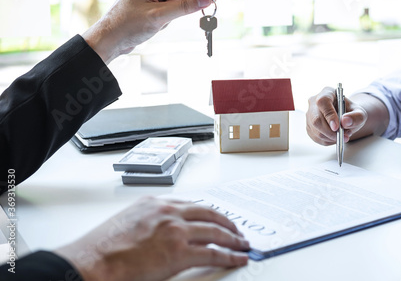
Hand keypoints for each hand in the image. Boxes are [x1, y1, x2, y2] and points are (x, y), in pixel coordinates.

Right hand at [55, 197, 249, 280]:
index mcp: (155, 203)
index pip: (190, 204)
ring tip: (241, 243)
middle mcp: (168, 212)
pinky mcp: (180, 251)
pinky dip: (229, 256)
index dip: (207, 213)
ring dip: (232, 238)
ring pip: (214, 230)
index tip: (215, 217)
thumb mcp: (127, 222)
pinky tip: (237, 258)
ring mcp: (176, 230)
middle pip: (208, 213)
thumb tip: (160, 233)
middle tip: (235, 229)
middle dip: (225, 221)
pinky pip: (213, 253)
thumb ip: (149, 221)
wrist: (93, 262)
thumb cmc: (102, 248)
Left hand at [82, 0, 214, 63]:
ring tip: (155, 23)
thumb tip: (206, 0)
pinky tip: (153, 25)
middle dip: (176, 9)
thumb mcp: (159, 17)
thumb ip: (185, 7)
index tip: (212, 0)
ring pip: (174, 3)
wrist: (109, 41)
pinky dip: (165, 20)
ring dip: (170, 16)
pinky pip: (168, 10)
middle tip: (165, 19)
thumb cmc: (127, 26)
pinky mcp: (150, 5)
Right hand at [306, 87, 367, 145]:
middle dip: (330, 132)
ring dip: (331, 138)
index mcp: (327, 92)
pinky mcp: (309, 126)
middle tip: (343, 136)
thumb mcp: (360, 113)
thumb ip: (356, 117)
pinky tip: (335, 137)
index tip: (337, 127)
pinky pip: (316, 137)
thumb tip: (345, 121)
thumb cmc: (351, 113)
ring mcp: (309, 115)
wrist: (346, 119)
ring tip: (342, 136)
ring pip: (316, 131)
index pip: (323, 102)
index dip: (329, 115)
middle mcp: (314, 102)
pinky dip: (328, 141)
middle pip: (316, 119)